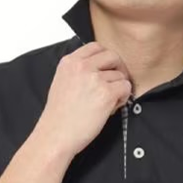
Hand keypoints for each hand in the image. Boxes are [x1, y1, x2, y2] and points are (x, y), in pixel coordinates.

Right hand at [34, 41, 132, 158]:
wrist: (56, 135)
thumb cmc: (59, 117)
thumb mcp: (62, 83)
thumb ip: (78, 72)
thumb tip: (99, 71)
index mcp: (69, 62)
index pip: (96, 47)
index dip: (106, 59)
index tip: (108, 70)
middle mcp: (82, 66)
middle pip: (112, 56)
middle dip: (118, 69)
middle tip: (116, 84)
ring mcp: (95, 79)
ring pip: (121, 75)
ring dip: (119, 89)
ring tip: (107, 103)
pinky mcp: (106, 94)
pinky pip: (126, 88)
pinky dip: (123, 98)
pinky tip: (112, 108)